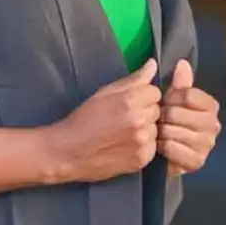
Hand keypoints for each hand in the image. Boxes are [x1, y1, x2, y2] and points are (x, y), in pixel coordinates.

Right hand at [47, 59, 161, 183]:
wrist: (68, 152)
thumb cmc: (83, 120)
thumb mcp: (104, 93)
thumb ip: (132, 80)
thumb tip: (152, 65)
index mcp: (130, 101)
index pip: (155, 92)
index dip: (142, 96)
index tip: (129, 103)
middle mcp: (140, 121)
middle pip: (157, 110)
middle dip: (144, 111)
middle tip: (124, 118)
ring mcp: (142, 142)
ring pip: (156, 129)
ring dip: (145, 129)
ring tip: (123, 133)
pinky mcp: (142, 159)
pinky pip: (153, 146)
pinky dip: (143, 146)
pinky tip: (125, 145)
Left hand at [159, 60, 220, 176]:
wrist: (165, 152)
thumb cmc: (170, 121)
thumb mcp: (174, 99)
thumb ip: (180, 82)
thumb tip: (182, 63)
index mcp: (211, 106)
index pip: (188, 95)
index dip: (171, 98)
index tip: (165, 102)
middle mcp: (214, 125)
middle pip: (178, 113)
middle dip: (163, 116)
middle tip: (159, 120)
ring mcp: (207, 145)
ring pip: (173, 131)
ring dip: (161, 132)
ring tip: (159, 133)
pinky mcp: (197, 162)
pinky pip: (172, 148)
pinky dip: (162, 147)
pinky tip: (161, 147)